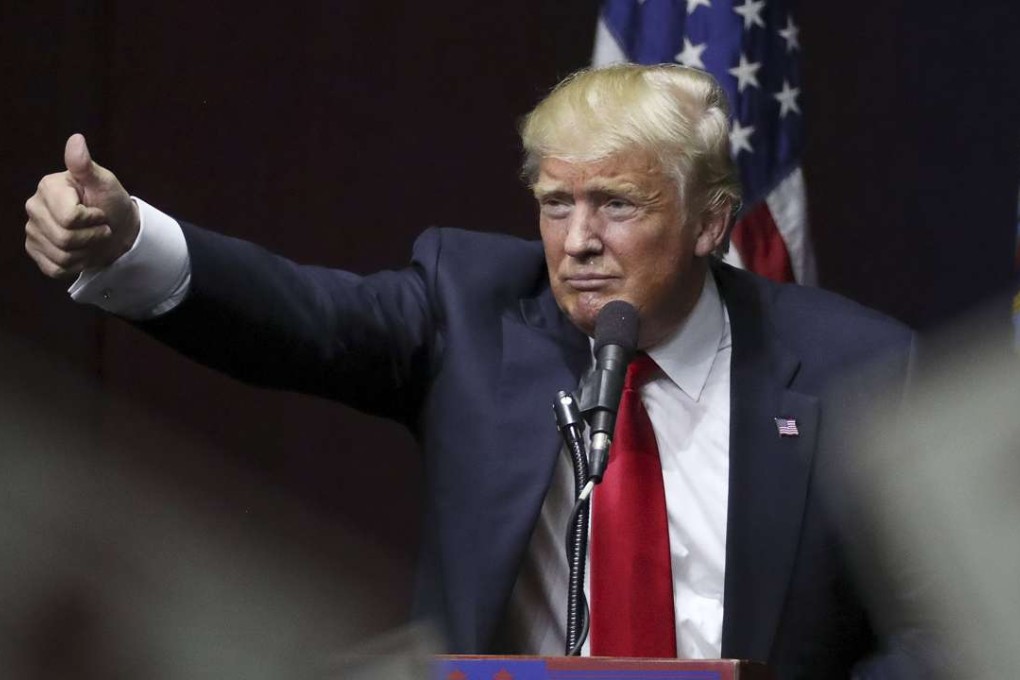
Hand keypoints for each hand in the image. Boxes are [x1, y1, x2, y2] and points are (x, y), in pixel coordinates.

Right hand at [24, 134, 139, 278]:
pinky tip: (82, 252)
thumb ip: (86, 166)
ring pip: (62, 256)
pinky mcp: (36, 251)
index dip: (93, 220)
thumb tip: (76, 139)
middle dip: (92, 237)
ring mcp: (32, 230)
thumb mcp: (105, 182)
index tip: (100, 213)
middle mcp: (34, 207)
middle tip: (100, 228)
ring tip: (92, 239)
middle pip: (66, 239)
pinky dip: (76, 265)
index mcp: (48, 187)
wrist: (116, 229)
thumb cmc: (111, 202)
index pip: (70, 218)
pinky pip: (55, 268)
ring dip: (87, 252)